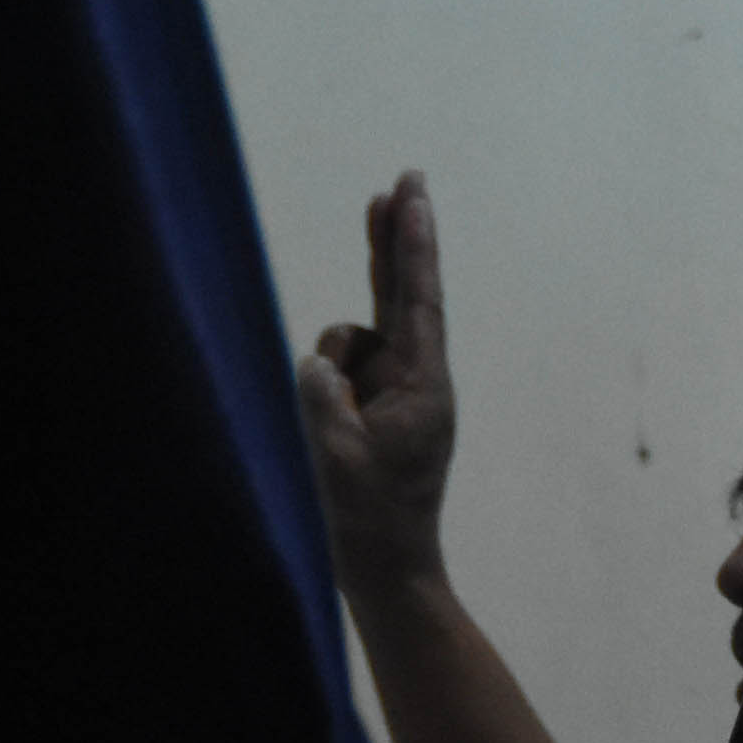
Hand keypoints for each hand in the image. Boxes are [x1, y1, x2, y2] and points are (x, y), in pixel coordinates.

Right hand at [297, 171, 456, 592]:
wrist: (386, 564)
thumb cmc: (370, 517)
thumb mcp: (339, 458)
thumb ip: (325, 400)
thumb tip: (318, 362)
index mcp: (424, 386)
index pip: (418, 298)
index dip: (413, 243)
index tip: (412, 193)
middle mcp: (416, 377)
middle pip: (402, 291)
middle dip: (394, 240)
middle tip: (403, 179)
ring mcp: (394, 388)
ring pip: (351, 339)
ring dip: (332, 364)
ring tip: (340, 428)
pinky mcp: (374, 401)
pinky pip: (337, 369)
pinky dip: (324, 383)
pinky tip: (330, 425)